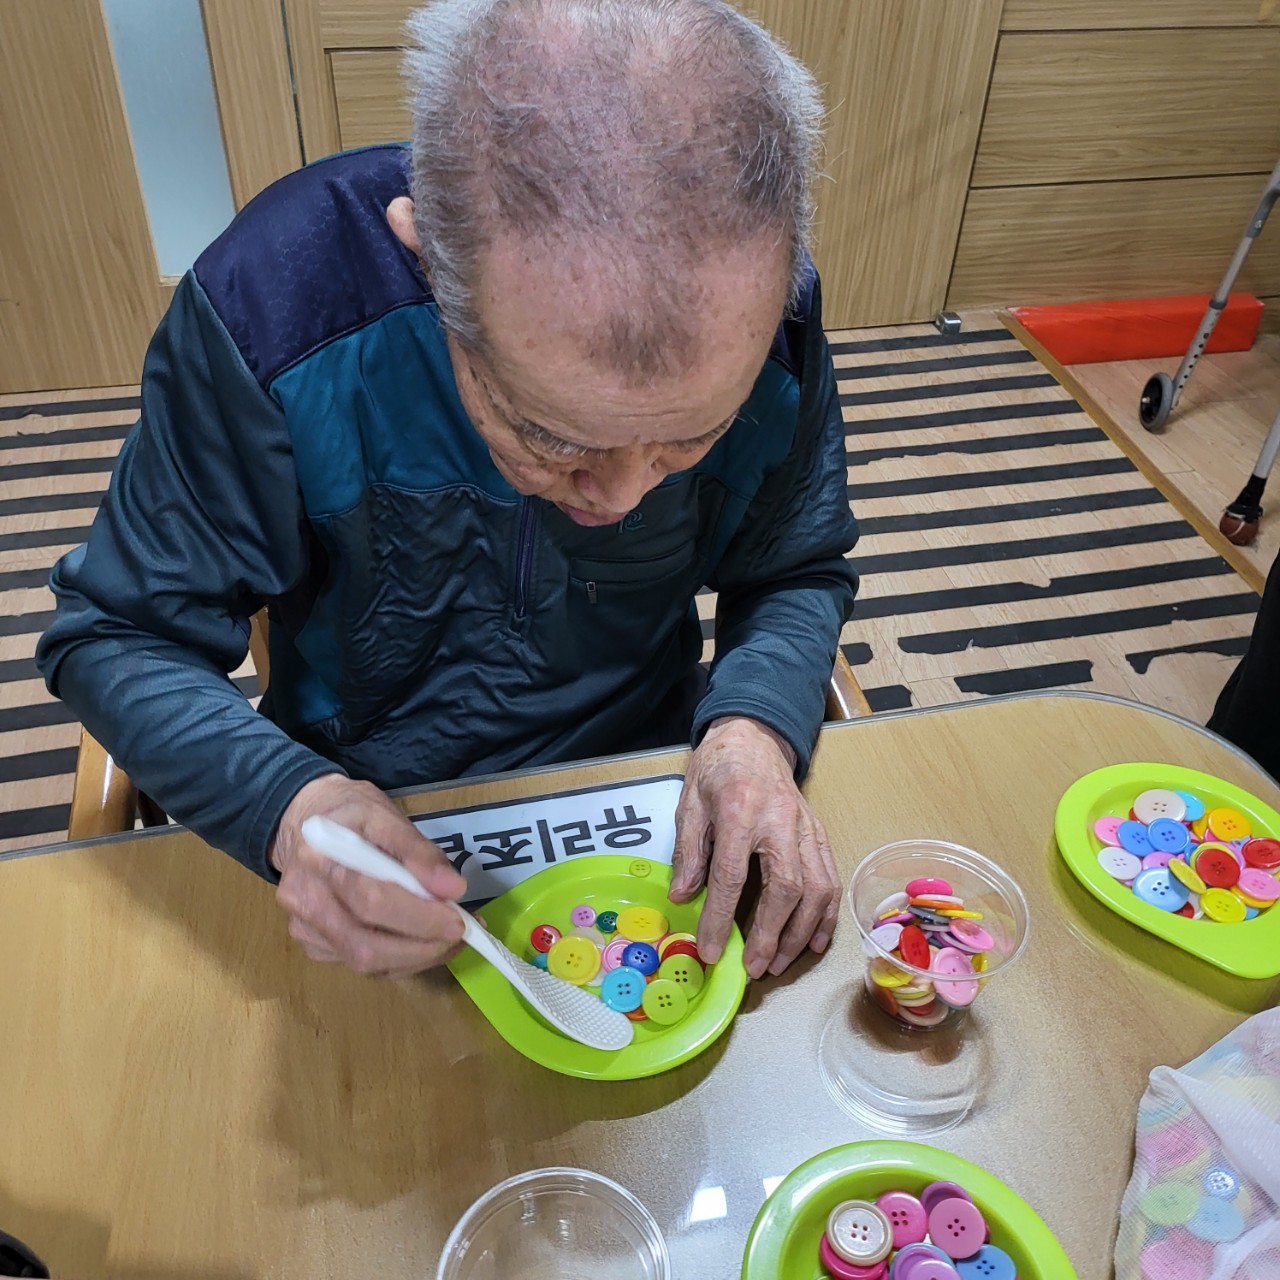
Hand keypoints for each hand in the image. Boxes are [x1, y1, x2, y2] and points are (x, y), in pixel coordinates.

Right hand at [270, 774, 468, 977]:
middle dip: (423, 947)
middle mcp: (304, 901)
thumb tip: (453, 889)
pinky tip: (422, 941)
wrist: (302, 821)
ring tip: (450, 940)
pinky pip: (361, 965)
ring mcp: (304, 929)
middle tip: (462, 934)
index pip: (371, 900)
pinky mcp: (313, 946)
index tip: (459, 921)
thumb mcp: (384, 815)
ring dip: (417, 958)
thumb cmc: (348, 815)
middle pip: (366, 945)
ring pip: (365, 963)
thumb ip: (418, 850)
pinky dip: (400, 960)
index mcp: (319, 858)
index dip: (419, 917)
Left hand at [669, 717, 838, 978]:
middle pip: (786, 887)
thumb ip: (689, 850)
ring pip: (817, 887)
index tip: (712, 949)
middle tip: (757, 967)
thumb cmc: (719, 767)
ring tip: (781, 961)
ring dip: (801, 932)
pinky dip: (826, 914)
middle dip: (772, 934)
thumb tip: (683, 895)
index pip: (732, 875)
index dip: (722, 918)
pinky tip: (813, 940)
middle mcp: (780, 820)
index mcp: (740, 810)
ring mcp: (805, 827)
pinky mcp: (818, 832)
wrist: (754, 736)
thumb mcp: (689, 802)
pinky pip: (830, 877)